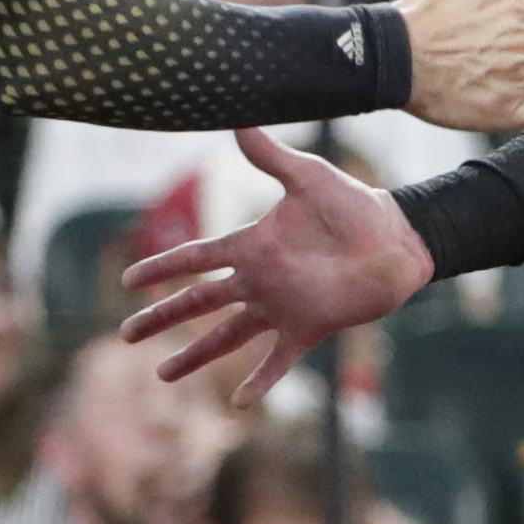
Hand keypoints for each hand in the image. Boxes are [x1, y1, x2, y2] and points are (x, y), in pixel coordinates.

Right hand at [119, 126, 430, 406]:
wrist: (397, 240)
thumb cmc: (355, 206)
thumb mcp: (308, 177)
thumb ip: (270, 157)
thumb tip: (238, 119)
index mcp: (253, 245)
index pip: (195, 257)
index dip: (162, 267)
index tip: (128, 278)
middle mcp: (259, 280)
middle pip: (198, 302)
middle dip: (162, 317)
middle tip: (126, 334)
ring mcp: (280, 307)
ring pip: (226, 337)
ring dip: (195, 356)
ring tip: (162, 375)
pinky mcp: (307, 328)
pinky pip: (278, 361)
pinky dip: (259, 383)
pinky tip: (238, 404)